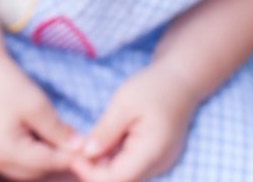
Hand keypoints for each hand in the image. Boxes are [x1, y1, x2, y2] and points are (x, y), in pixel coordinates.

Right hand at [0, 54, 79, 180]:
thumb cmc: (5, 83)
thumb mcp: (37, 106)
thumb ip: (58, 131)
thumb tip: (80, 148)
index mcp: (4, 151)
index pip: (46, 162)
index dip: (69, 156)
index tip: (88, 149)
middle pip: (34, 172)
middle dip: (55, 159)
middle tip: (74, 144)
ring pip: (23, 169)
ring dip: (42, 158)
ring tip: (57, 138)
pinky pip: (11, 161)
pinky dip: (28, 154)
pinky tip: (38, 137)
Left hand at [68, 63, 198, 181]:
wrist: (181, 81)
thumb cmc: (153, 87)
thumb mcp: (123, 104)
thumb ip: (106, 131)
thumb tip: (86, 154)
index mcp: (152, 151)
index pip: (118, 178)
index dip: (91, 174)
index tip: (71, 157)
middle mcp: (158, 164)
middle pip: (121, 179)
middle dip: (94, 169)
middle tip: (73, 149)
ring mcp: (159, 163)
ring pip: (125, 174)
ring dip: (102, 164)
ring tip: (84, 144)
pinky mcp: (155, 158)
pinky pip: (131, 165)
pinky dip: (113, 158)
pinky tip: (99, 142)